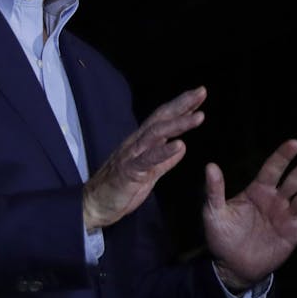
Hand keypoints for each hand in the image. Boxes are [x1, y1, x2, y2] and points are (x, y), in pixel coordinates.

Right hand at [83, 87, 206, 230]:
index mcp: (142, 144)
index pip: (163, 120)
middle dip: (182, 104)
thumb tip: (182, 146)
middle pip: (161, 119)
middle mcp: (137, 143)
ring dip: (179, 123)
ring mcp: (132, 155)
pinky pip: (149, 159)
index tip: (199, 95)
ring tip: (199, 116)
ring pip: (156, 133)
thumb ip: (165, 160)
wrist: (94, 206)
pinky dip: (165, 151)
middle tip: (201, 91)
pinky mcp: (129, 171)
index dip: (181, 107)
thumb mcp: (149, 174)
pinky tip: (180, 145)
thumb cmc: (120, 189)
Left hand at [204, 140, 296, 289]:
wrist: (232, 267)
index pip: (272, 169)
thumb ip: (214, 191)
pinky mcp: (293, 234)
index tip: (295, 143)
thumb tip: (210, 166)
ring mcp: (286, 216)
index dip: (283, 156)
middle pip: (294, 180)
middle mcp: (275, 200)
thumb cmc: (221, 238)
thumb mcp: (213, 213)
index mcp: (257, 191)